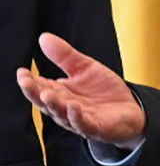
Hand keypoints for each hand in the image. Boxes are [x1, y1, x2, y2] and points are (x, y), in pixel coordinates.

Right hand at [16, 33, 144, 146]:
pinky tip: (73, 108)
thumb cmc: (105, 92)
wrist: (132, 110)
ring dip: (54, 105)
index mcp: (61, 93)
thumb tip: (44, 38)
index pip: (40, 87)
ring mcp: (80, 119)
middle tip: (27, 82)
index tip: (22, 71)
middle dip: (35, 92)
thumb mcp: (86, 68)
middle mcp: (66, 107)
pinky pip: (83, 124)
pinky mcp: (96, 127)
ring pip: (62, 114)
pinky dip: (76, 117)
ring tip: (48, 94)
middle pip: (46, 102)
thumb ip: (65, 56)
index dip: (30, 81)